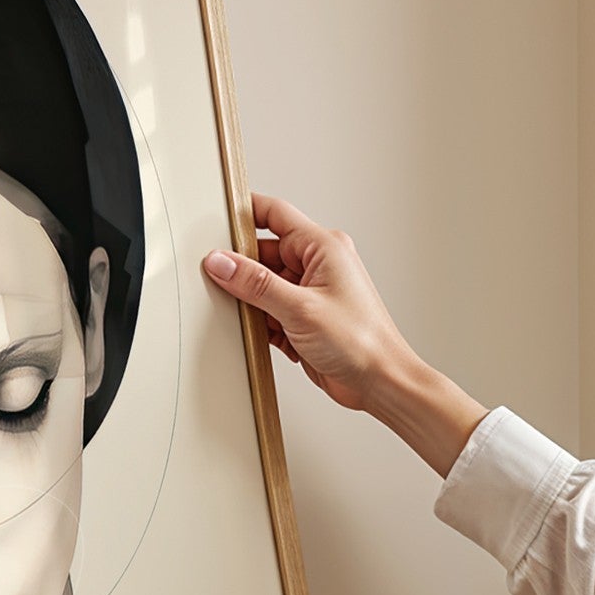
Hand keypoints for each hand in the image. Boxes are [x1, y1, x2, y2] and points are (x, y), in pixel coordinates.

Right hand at [202, 193, 486, 475]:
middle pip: (263, 253)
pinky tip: (258, 333)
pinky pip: (268, 310)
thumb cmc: (361, 341)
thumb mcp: (299, 308)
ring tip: (246, 314)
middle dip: (241, 269)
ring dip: (250, 300)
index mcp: (323, 247)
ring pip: (262, 285)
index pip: (274, 214)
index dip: (244, 212)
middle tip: (217, 279)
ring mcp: (309, 292)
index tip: (215, 220)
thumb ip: (255, 283)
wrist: (379, 381)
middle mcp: (317, 265)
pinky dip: (259, 321)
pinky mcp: (302, 317)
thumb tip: (221, 262)